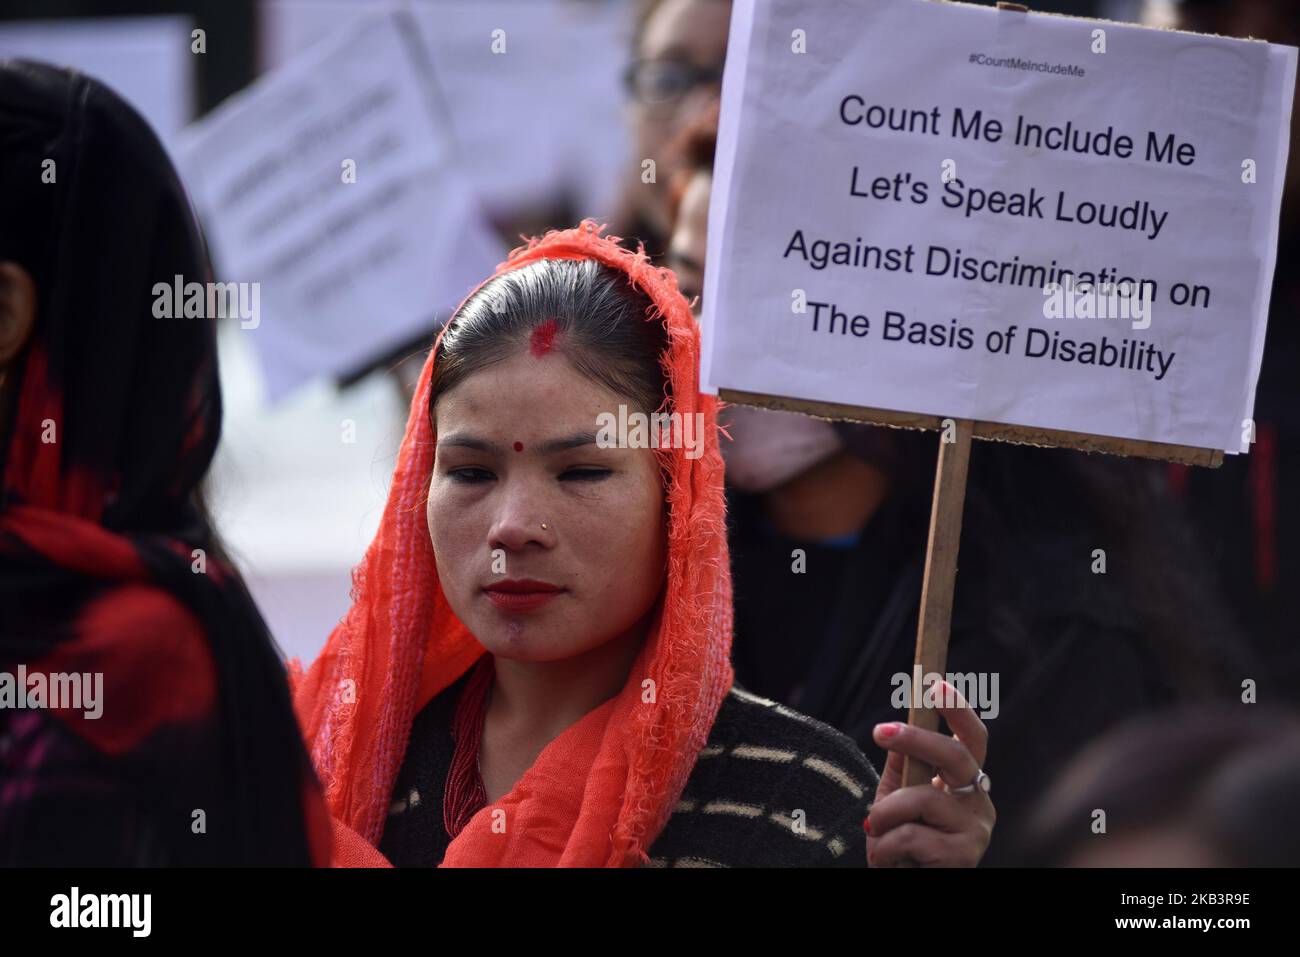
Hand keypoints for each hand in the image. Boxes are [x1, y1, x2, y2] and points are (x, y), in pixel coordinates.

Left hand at [865, 679, 994, 866]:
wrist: (906, 885)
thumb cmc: (902, 843)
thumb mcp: (896, 799)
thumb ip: (901, 767)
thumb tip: (896, 729)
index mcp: (964, 782)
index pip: (972, 739)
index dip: (958, 710)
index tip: (935, 684)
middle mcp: (979, 801)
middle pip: (956, 756)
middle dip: (917, 738)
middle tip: (879, 731)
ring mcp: (976, 830)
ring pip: (922, 799)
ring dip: (884, 813)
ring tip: (872, 831)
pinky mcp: (963, 857)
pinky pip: (911, 836)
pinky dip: (885, 845)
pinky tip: (885, 858)